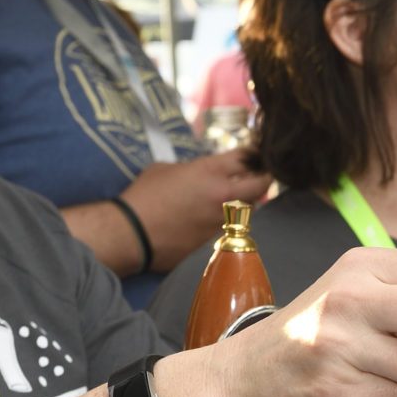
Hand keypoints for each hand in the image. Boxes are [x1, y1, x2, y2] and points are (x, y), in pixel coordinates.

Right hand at [122, 149, 271, 267]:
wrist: (132, 233)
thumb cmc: (144, 195)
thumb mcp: (166, 168)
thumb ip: (191, 168)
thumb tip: (199, 174)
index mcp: (211, 171)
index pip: (247, 157)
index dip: (253, 154)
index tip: (254, 155)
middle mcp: (225, 196)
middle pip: (262, 184)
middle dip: (264, 179)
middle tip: (260, 177)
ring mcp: (224, 221)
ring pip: (250, 210)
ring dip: (246, 203)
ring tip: (236, 200)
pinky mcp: (218, 242)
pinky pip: (233, 229)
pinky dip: (230, 223)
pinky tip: (218, 222)